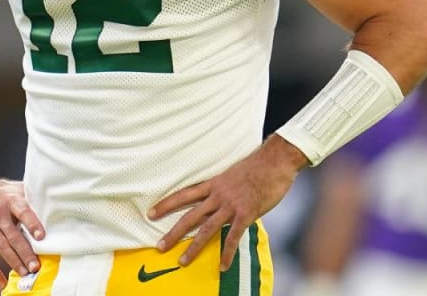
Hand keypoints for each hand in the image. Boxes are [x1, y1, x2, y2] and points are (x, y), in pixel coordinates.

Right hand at [0, 178, 44, 288]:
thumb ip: (30, 200)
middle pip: (13, 235)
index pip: (23, 212)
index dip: (32, 223)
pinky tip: (1, 282)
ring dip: (14, 261)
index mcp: (11, 200)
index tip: (41, 236)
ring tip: (25, 273)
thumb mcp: (15, 189)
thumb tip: (53, 207)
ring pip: (1, 246)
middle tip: (35, 266)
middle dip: (25, 252)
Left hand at [151, 135, 306, 269]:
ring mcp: (231, 205)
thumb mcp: (234, 172)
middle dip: (173, 233)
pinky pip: (233, 237)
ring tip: (182, 261)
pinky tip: (222, 266)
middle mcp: (218, 195)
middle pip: (190, 216)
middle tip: (159, 247)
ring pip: (207, 229)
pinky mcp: (246, 213)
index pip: (185, 195)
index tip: (151, 213)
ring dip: (193, 247)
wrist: (275, 161)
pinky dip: (227, 253)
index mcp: (214, 183)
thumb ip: (225, 187)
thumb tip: (220, 197)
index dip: (167, 204)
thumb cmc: (258, 165)